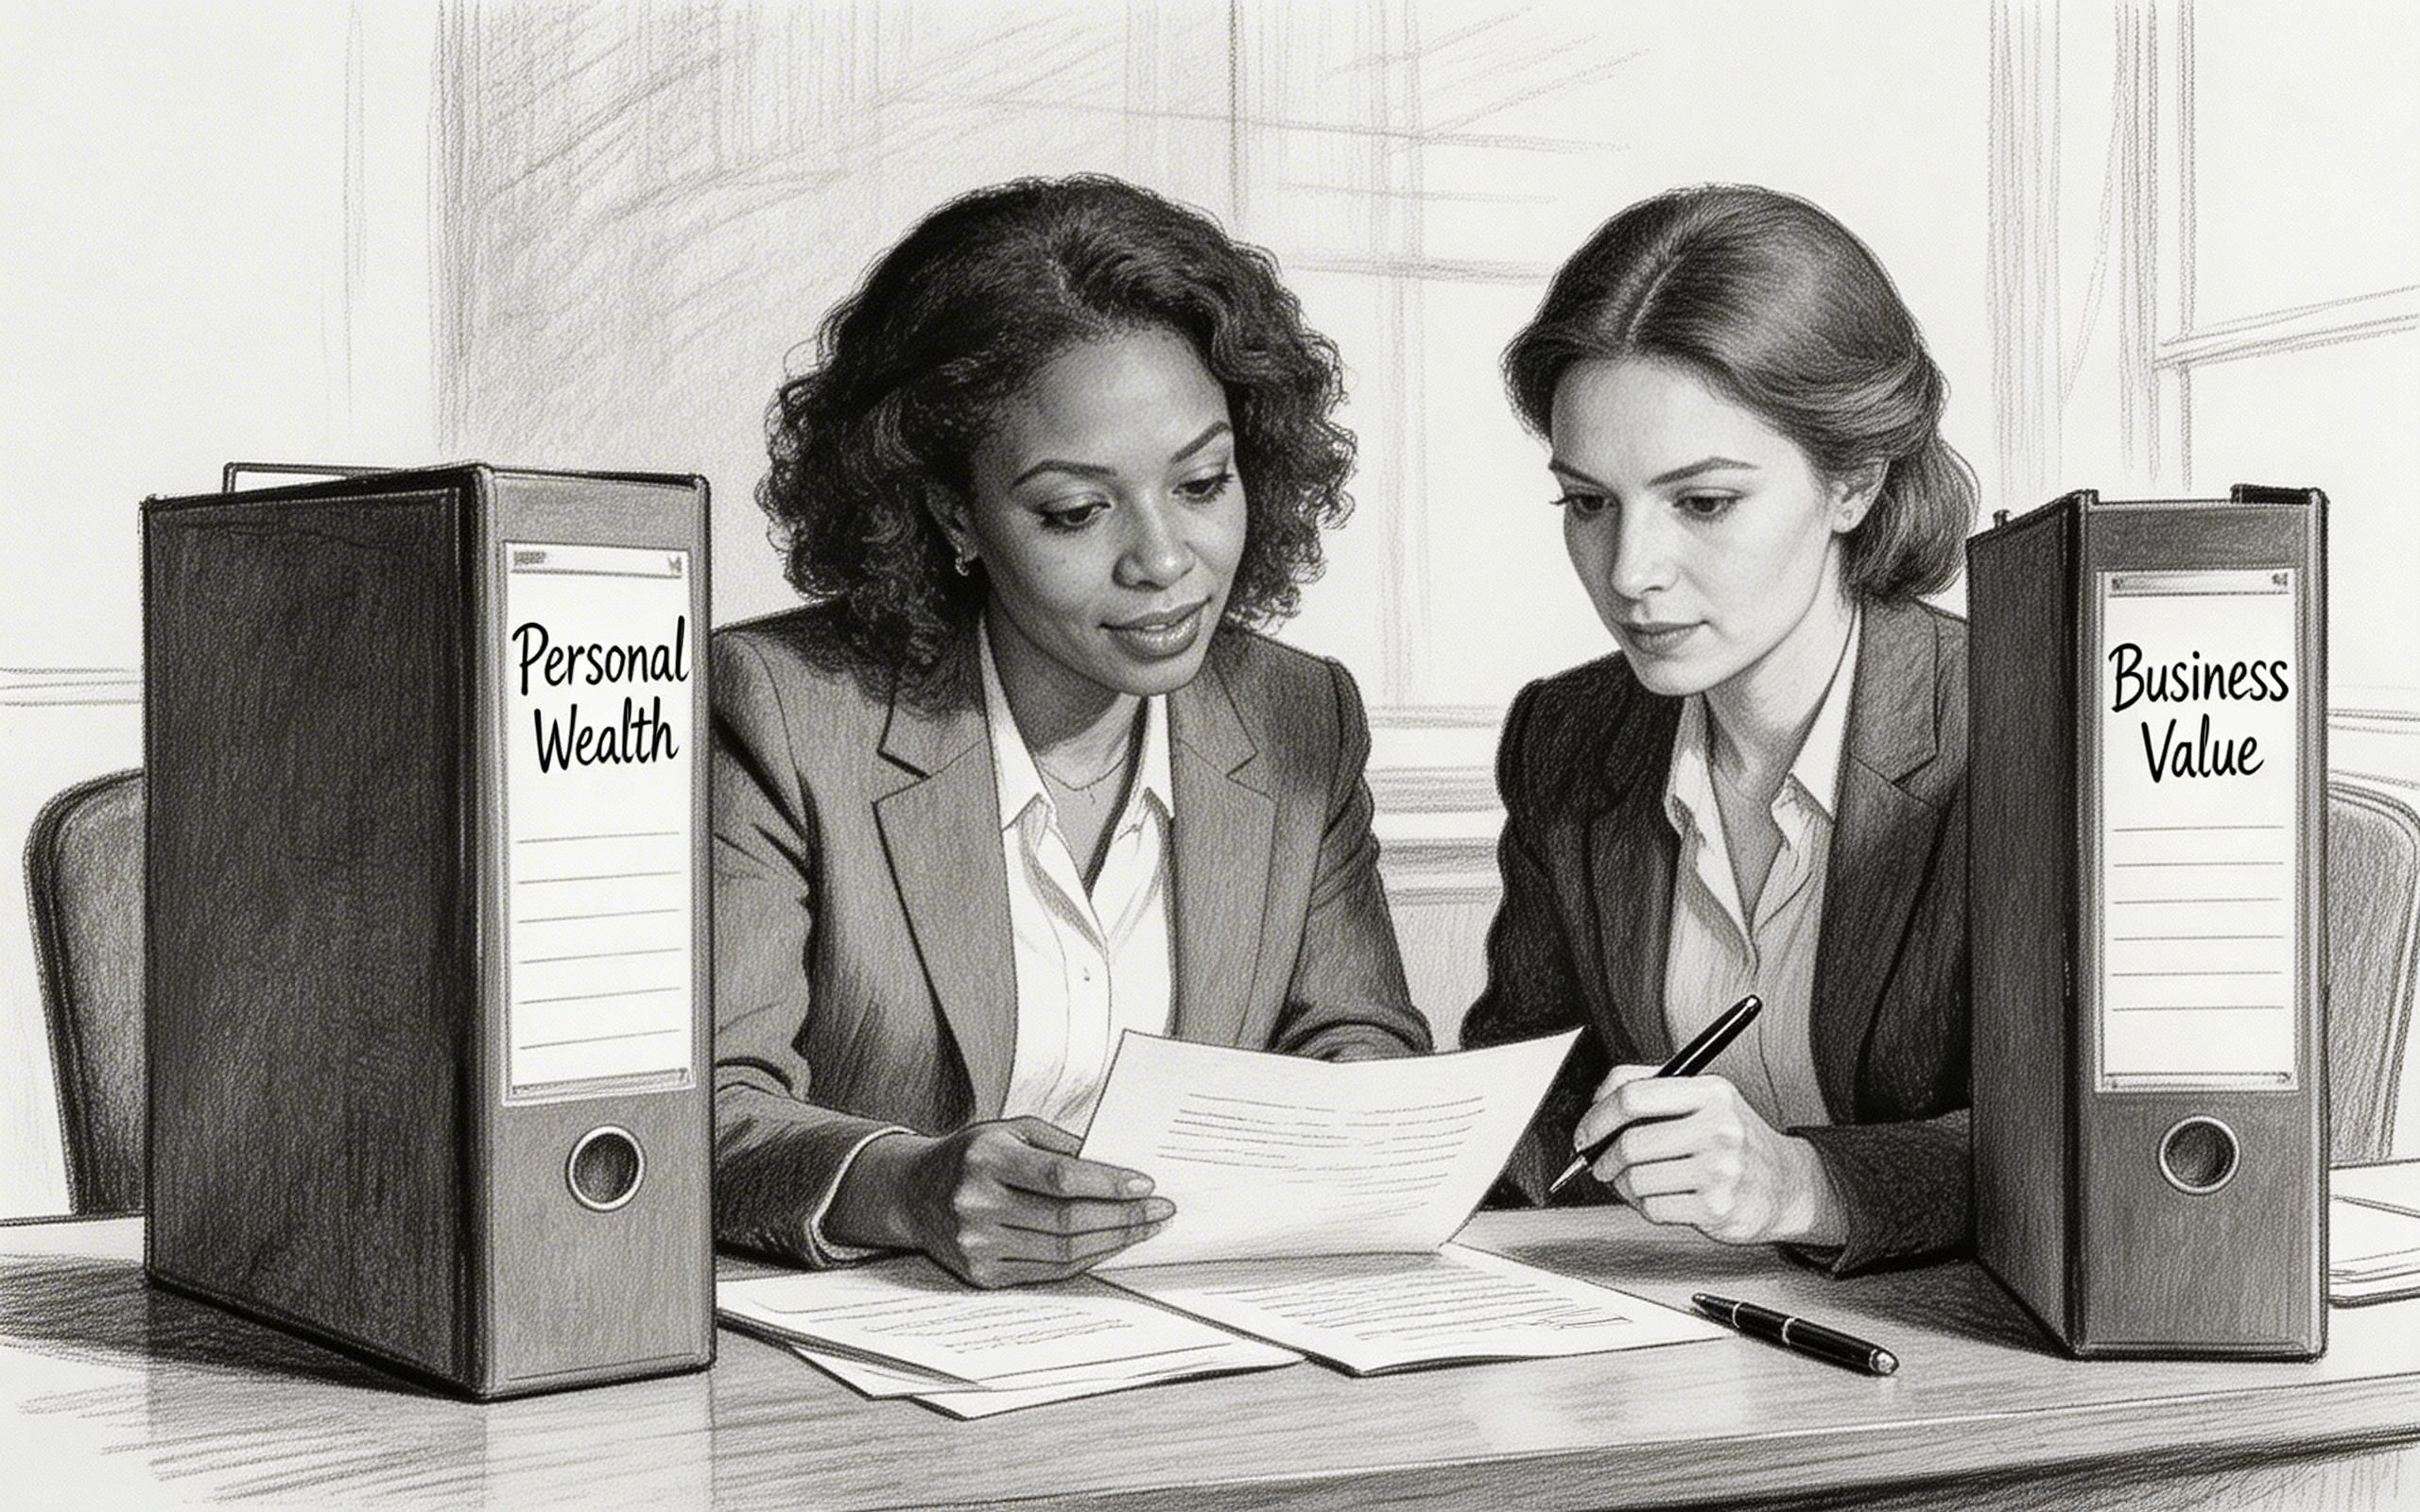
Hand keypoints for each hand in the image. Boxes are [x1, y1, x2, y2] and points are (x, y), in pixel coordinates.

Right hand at [826, 1118, 1173, 1286]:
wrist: (913, 1193)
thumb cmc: (974, 1154)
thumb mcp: (1011, 1130)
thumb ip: (1062, 1144)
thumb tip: (1119, 1167)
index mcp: (986, 1158)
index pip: (1059, 1177)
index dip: (1108, 1183)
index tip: (1146, 1184)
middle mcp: (977, 1204)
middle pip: (1066, 1220)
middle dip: (1123, 1216)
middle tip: (1160, 1210)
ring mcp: (977, 1245)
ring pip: (1062, 1251)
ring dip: (1113, 1241)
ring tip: (1145, 1227)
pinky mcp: (982, 1274)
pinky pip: (1048, 1271)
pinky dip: (1087, 1258)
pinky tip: (1110, 1244)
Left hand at [1572, 1066, 1845, 1246]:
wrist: (1784, 1185)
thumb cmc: (1731, 1140)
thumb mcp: (1704, 1099)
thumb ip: (1652, 1089)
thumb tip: (1594, 1104)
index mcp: (1711, 1091)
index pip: (1633, 1094)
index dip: (1597, 1115)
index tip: (1585, 1133)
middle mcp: (1720, 1127)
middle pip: (1630, 1141)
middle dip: (1603, 1157)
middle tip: (1600, 1164)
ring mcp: (1721, 1169)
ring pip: (1636, 1178)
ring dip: (1623, 1185)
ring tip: (1635, 1182)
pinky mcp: (1717, 1208)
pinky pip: (1653, 1208)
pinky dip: (1643, 1206)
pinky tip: (1658, 1198)